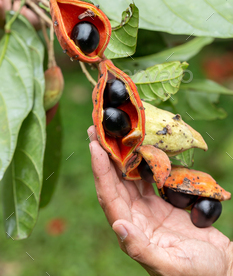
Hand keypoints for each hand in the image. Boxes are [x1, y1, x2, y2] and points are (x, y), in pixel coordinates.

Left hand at [88, 126, 232, 275]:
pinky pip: (146, 178)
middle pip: (113, 181)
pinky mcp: (159, 203)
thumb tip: (118, 226)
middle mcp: (133, 217)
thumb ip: (141, 248)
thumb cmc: (196, 273)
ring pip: (127, 177)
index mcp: (131, 230)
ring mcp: (146, 209)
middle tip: (96, 128)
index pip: (110, 196)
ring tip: (112, 133)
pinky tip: (138, 148)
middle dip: (104, 155)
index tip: (95, 147)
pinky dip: (141, 163)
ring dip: (119, 155)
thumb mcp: (169, 265)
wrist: (220, 268)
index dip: (100, 171)